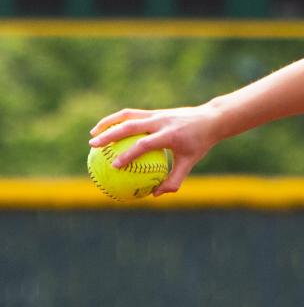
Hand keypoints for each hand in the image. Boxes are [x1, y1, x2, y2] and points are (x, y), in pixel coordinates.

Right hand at [89, 103, 223, 196]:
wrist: (209, 119)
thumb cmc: (198, 144)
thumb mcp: (190, 162)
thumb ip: (174, 179)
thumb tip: (155, 194)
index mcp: (169, 135)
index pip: (144, 145)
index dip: (128, 154)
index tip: (114, 165)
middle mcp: (160, 122)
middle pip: (129, 126)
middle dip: (109, 135)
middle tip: (93, 145)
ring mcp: (155, 114)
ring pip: (126, 116)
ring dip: (108, 123)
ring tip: (93, 134)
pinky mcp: (153, 112)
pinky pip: (131, 115)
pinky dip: (117, 120)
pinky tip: (106, 130)